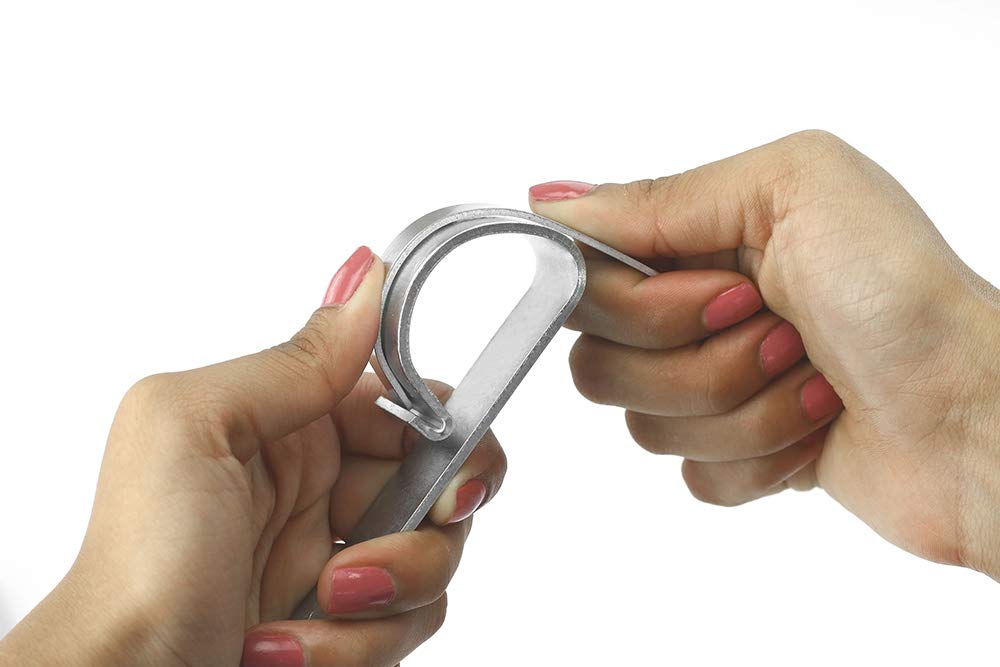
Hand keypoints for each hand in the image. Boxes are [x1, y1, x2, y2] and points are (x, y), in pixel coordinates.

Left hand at [0, 246, 505, 665]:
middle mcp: (327, 484)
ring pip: (435, 564)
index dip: (452, 437)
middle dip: (423, 536)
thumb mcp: (194, 428)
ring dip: (381, 602)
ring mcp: (341, 555)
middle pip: (443, 489)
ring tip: (310, 613)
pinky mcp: (348, 622)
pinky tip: (283, 648)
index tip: (456, 480)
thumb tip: (364, 275)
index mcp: (296, 423)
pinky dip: (355, 648)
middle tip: (360, 566)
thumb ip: (293, 360)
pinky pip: (406, 626)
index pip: (415, 407)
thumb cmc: (138, 563)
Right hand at [528, 131, 999, 578]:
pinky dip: (761, 457)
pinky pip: (689, 478)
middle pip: (598, 362)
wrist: (983, 414)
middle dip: (702, 359)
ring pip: (642, 428)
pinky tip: (816, 425)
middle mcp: (691, 312)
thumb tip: (549, 200)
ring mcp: (711, 388)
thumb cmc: (907, 294)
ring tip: (814, 377)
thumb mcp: (793, 191)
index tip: (729, 290)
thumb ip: (661, 196)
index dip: (640, 303)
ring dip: (743, 408)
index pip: (584, 280)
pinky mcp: (733, 457)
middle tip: (784, 330)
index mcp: (695, 239)